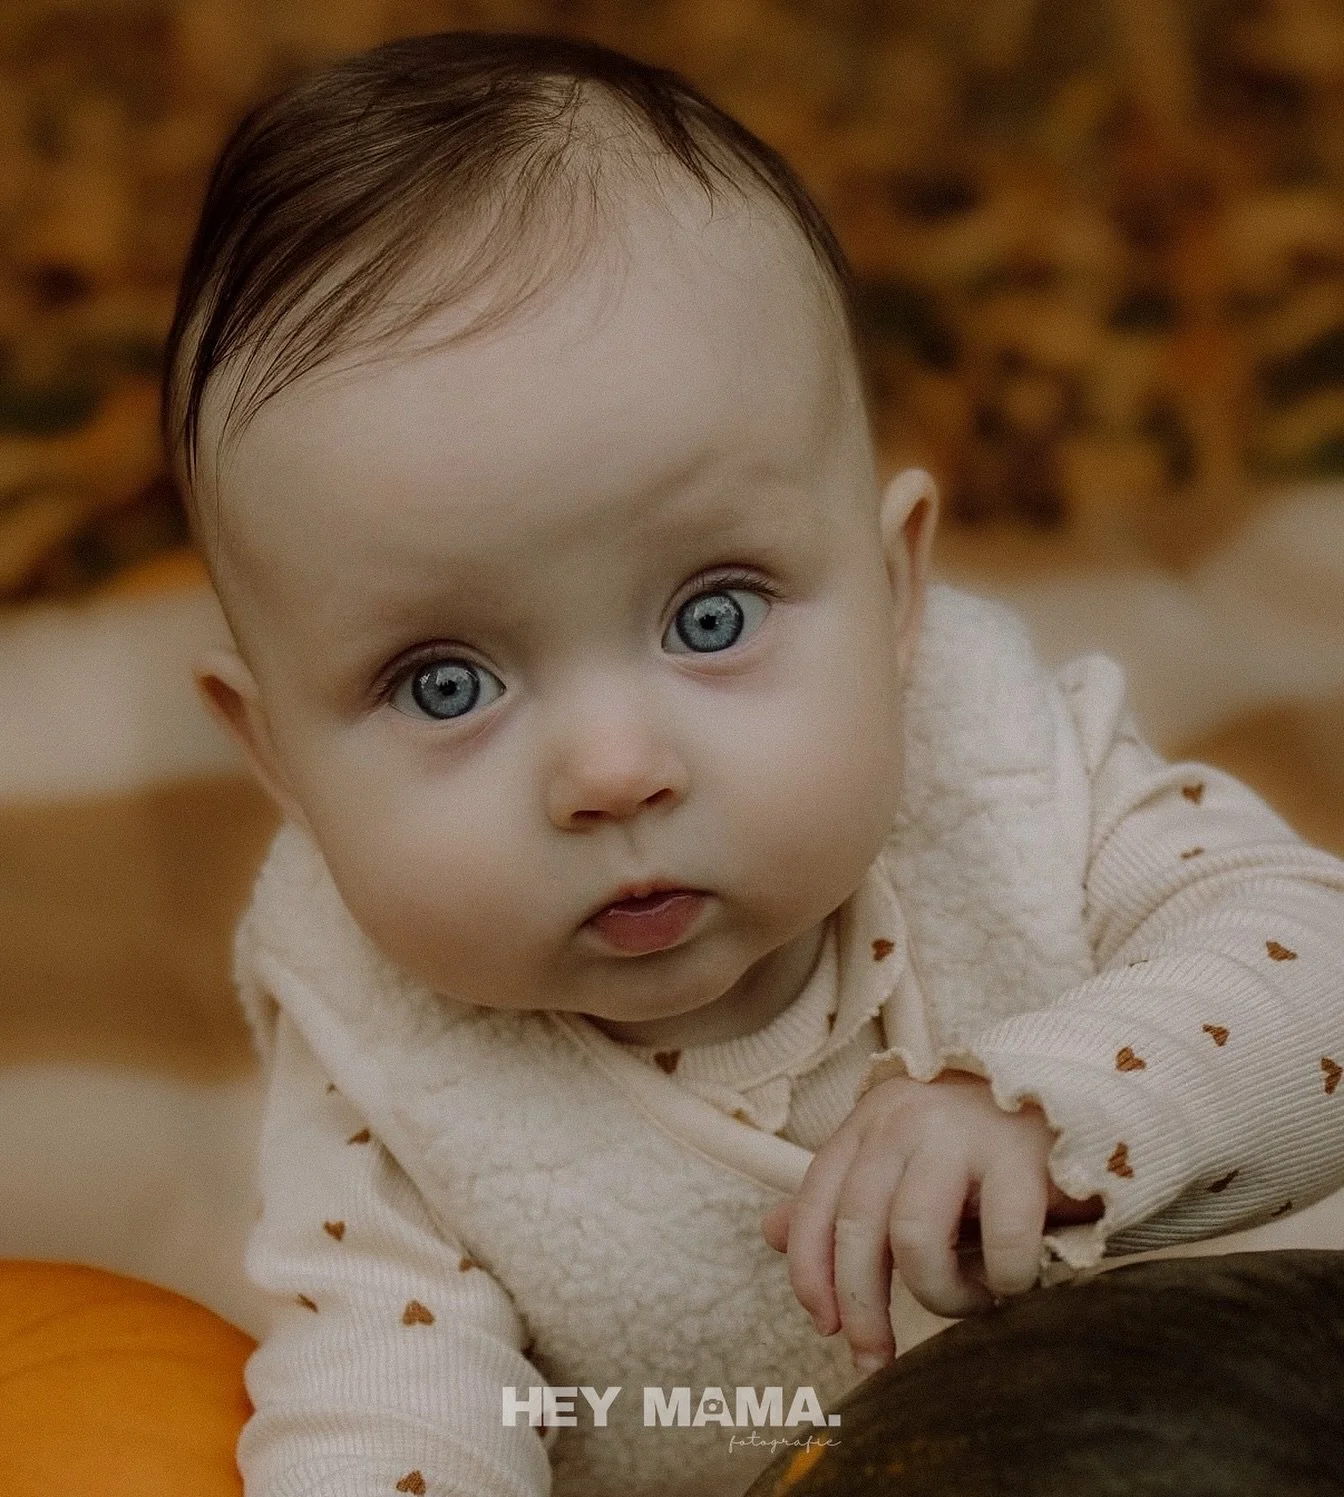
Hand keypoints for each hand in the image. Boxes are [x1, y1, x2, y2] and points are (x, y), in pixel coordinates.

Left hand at [761, 1071, 1101, 1372]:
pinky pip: (1001, 1242)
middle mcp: (906, 1120)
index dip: (811, 1271)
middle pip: (858, 1225)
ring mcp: (963, 1132)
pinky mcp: (1022, 1155)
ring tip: (970, 1301)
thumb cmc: (975, 1150)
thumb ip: (842, 1199)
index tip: (826, 1326)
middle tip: (877, 1358)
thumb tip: (771, 1234)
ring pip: (915, 1237)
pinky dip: (1005, 1280)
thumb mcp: (900, 1165)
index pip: (817, 1199)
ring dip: (940, 1294)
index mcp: (870, 1122)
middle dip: (862, 1305)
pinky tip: (1013, 1281)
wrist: (1069, 1098)